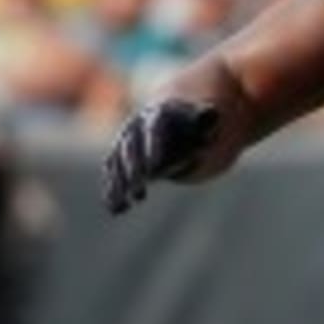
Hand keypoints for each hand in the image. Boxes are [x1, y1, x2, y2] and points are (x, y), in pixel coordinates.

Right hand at [101, 99, 218, 213]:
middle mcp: (135, 126)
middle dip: (133, 168)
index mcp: (158, 115)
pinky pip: (112, 175)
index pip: (153, 130)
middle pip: (130, 147)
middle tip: (137, 188)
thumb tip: (211, 113)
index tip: (154, 168)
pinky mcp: (118, 158)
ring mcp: (124, 142)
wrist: (175, 122)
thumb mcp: (205, 122)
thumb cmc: (194, 124)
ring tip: (124, 205)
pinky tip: (116, 209)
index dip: (153, 148)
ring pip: (116, 163)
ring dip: (118, 184)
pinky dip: (112, 191)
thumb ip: (207, 120)